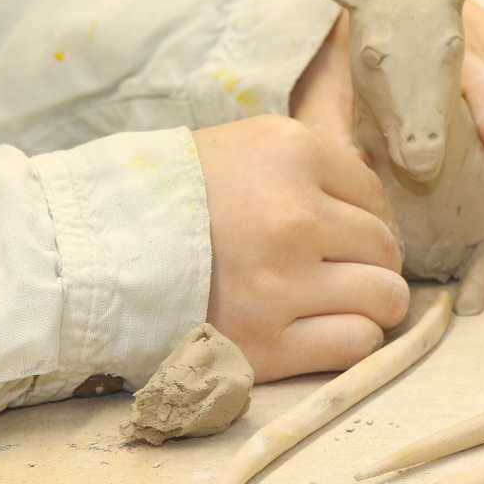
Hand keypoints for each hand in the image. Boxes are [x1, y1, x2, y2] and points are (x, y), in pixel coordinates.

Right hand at [194, 116, 406, 382]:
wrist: (98, 251)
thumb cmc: (177, 194)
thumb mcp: (248, 143)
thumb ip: (316, 138)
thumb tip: (373, 148)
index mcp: (292, 154)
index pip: (373, 192)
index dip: (359, 213)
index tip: (336, 228)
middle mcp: (295, 217)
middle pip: (385, 246)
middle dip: (367, 258)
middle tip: (335, 266)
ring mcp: (282, 284)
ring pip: (384, 297)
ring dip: (368, 301)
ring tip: (336, 300)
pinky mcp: (266, 344)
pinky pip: (355, 344)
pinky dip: (348, 339)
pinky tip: (320, 328)